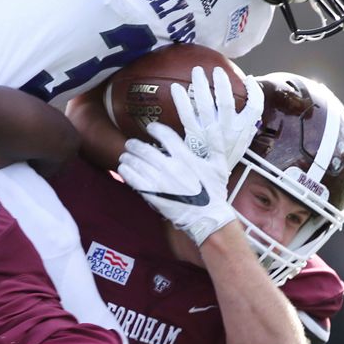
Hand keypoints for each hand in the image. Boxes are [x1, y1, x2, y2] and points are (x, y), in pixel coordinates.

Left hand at [118, 122, 236, 244]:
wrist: (207, 218)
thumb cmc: (214, 192)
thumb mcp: (219, 166)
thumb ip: (216, 143)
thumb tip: (215, 125)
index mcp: (185, 157)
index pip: (165, 135)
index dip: (155, 129)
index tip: (151, 128)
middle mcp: (170, 167)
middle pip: (145, 150)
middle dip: (134, 145)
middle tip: (130, 143)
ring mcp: (160, 182)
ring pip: (137, 164)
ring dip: (128, 157)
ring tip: (125, 156)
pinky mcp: (153, 195)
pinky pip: (134, 181)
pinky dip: (126, 173)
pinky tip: (123, 169)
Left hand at [171, 66, 263, 172]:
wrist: (208, 186)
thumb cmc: (222, 163)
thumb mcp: (239, 148)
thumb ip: (243, 131)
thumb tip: (248, 112)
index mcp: (242, 132)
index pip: (255, 108)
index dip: (255, 93)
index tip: (249, 79)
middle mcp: (228, 132)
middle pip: (227, 102)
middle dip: (222, 84)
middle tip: (216, 70)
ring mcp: (210, 134)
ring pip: (206, 106)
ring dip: (200, 86)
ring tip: (196, 71)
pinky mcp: (193, 137)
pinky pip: (186, 115)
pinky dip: (181, 101)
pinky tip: (176, 88)